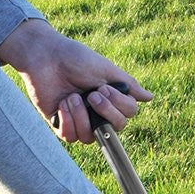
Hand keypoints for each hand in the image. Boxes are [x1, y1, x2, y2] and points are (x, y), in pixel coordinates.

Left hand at [0, 19, 152, 142]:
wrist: (44, 56)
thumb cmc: (75, 58)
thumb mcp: (106, 69)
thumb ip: (128, 85)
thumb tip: (150, 97)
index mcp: (111, 100)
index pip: (128, 116)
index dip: (118, 106)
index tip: (103, 88)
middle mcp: (98, 114)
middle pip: (115, 130)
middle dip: (104, 112)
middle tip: (90, 94)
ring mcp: (80, 122)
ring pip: (91, 137)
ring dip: (81, 116)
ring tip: (70, 97)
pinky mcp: (62, 125)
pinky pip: (71, 137)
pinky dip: (67, 121)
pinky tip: (61, 104)